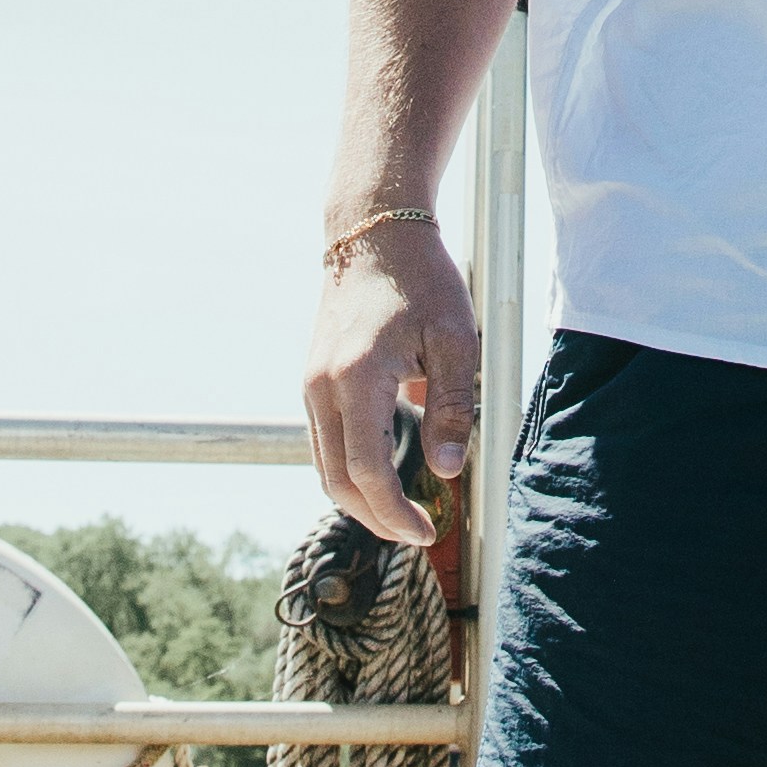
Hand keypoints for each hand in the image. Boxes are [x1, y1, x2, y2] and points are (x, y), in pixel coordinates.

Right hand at [306, 217, 475, 597]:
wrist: (373, 232)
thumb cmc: (421, 280)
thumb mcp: (456, 340)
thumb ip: (452, 408)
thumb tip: (447, 471)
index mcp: (357, 380)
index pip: (368, 472)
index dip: (396, 512)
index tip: (427, 532)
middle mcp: (321, 388)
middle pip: (337, 481)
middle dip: (376, 517)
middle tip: (416, 534)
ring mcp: (311, 384)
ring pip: (324, 465)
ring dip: (359, 498)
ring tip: (401, 513)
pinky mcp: (313, 379)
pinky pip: (324, 441)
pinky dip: (349, 469)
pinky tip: (381, 476)